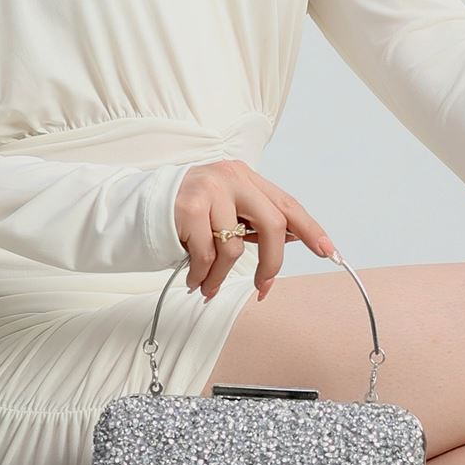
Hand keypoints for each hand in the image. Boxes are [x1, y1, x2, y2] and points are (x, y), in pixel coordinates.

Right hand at [174, 158, 334, 300]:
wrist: (136, 207)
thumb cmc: (184, 214)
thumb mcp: (224, 211)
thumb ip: (253, 222)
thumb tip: (293, 240)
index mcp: (245, 178)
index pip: (287, 204)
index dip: (310, 229)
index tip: (328, 250)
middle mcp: (231, 178)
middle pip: (273, 224)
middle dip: (271, 264)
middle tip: (263, 287)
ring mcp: (209, 190)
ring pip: (234, 248)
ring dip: (221, 277)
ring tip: (207, 285)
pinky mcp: (188, 207)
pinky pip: (206, 255)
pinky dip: (201, 275)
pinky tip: (193, 278)